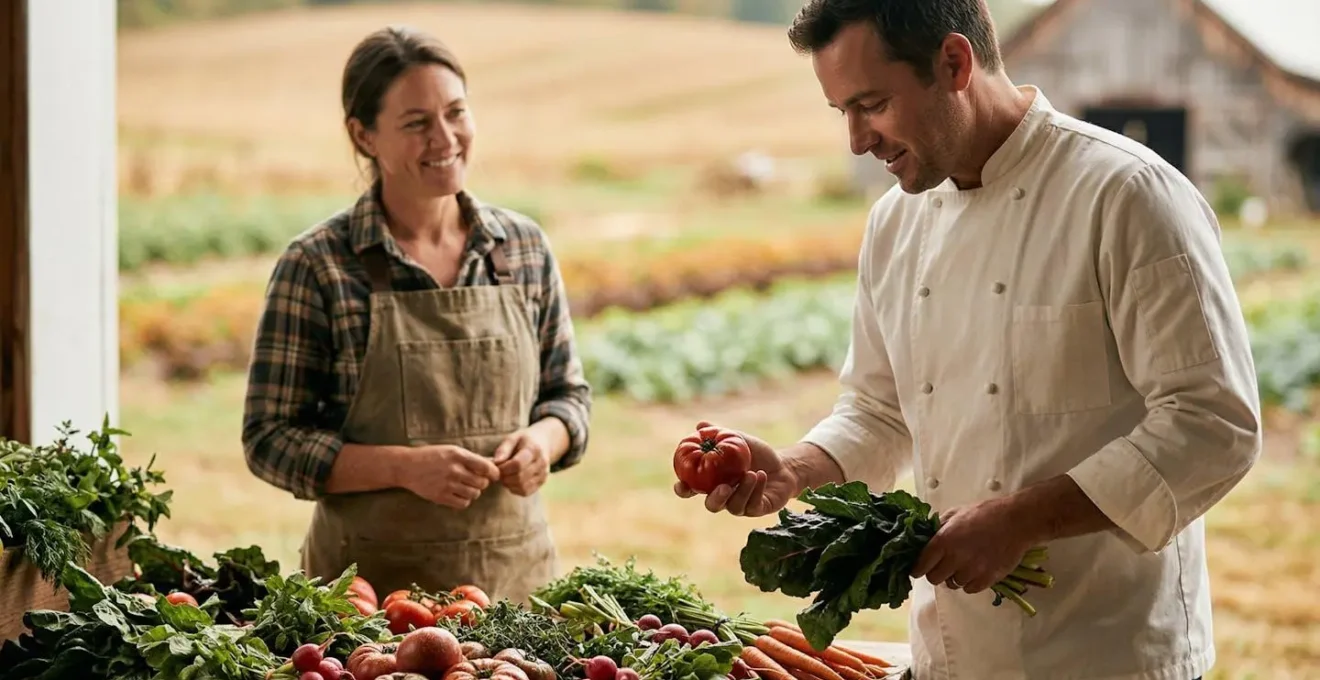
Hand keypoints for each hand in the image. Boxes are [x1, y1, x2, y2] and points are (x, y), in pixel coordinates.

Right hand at [402, 445, 500, 508]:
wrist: (407, 467)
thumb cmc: (431, 456)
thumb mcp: (451, 450)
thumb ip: (470, 458)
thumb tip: (492, 464)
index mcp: (458, 455)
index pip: (486, 467)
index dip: (493, 473)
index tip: (494, 475)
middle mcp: (454, 470)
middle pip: (482, 483)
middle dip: (482, 482)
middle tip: (475, 480)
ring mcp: (447, 484)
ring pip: (474, 494)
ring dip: (473, 492)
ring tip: (465, 486)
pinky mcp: (441, 497)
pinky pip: (463, 503)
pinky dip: (464, 500)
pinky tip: (458, 494)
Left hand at [492, 427, 549, 496]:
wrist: (543, 443)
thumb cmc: (524, 440)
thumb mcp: (513, 438)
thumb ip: (503, 449)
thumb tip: (496, 463)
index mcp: (534, 449)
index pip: (517, 465)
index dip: (503, 468)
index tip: (498, 465)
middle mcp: (542, 463)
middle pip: (519, 477)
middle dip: (505, 477)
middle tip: (499, 472)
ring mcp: (543, 474)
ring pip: (522, 487)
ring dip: (509, 484)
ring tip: (506, 475)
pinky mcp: (541, 482)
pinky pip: (525, 492)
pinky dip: (515, 488)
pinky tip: (512, 480)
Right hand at [673, 421, 800, 516]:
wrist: (783, 465)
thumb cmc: (756, 454)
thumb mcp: (738, 440)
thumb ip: (719, 434)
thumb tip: (700, 425)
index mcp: (713, 482)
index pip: (692, 490)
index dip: (684, 490)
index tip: (682, 484)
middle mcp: (724, 497)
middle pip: (712, 505)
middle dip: (715, 498)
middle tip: (723, 487)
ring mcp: (740, 505)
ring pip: (734, 506)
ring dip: (742, 490)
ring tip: (750, 473)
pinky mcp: (757, 509)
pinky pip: (752, 506)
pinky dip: (756, 490)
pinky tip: (760, 476)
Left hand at [909, 499, 1037, 594]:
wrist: (1016, 521)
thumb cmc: (985, 513)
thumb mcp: (956, 513)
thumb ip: (938, 526)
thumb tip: (925, 537)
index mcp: (943, 540)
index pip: (921, 565)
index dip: (918, 569)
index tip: (919, 569)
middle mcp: (955, 558)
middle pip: (934, 579)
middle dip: (936, 573)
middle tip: (943, 566)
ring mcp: (972, 571)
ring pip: (952, 584)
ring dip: (954, 577)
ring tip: (963, 565)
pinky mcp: (987, 579)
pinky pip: (969, 589)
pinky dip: (969, 583)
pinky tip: (974, 571)